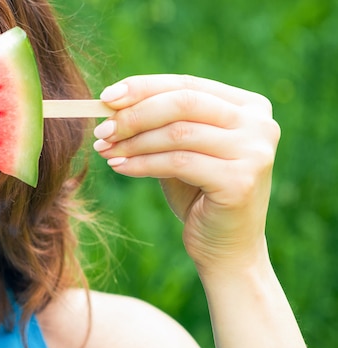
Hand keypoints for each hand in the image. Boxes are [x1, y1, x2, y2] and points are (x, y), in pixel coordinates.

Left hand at [92, 74, 280, 275]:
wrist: (226, 248)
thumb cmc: (198, 194)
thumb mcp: (180, 150)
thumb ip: (159, 124)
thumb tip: (111, 102)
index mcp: (248, 106)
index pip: (187, 85)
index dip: (143, 88)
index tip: (106, 97)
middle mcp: (259, 123)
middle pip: (182, 103)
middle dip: (135, 115)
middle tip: (102, 130)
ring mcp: (254, 151)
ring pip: (177, 133)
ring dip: (133, 142)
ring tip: (105, 151)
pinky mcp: (239, 181)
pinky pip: (178, 163)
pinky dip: (142, 163)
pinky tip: (119, 167)